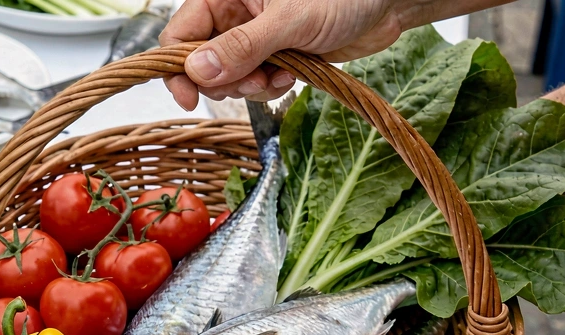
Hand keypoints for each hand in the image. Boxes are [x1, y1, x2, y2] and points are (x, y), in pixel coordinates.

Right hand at [159, 0, 411, 109]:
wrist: (386, 7)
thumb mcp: (290, 21)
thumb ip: (242, 46)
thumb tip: (197, 70)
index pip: (180, 32)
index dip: (178, 66)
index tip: (188, 96)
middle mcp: (235, 13)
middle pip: (200, 61)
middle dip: (224, 80)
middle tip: (254, 82)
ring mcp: (253, 36)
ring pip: (227, 76)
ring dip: (250, 86)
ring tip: (279, 76)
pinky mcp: (273, 55)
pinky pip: (254, 82)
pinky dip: (268, 87)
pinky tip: (291, 76)